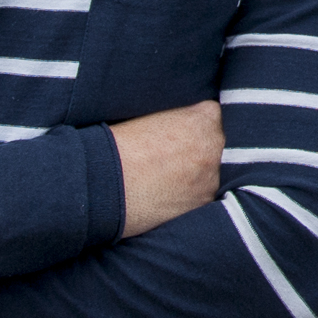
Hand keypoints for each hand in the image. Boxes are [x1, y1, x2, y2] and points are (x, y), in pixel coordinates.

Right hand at [109, 100, 224, 237]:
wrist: (104, 182)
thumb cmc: (120, 144)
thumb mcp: (152, 114)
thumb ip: (176, 116)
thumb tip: (181, 123)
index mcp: (204, 117)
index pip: (211, 115)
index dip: (192, 125)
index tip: (178, 134)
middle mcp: (214, 145)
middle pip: (213, 144)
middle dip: (197, 149)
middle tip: (169, 158)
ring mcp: (211, 176)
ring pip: (209, 172)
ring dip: (195, 175)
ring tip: (164, 179)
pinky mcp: (202, 203)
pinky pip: (201, 196)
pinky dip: (188, 196)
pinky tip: (165, 195)